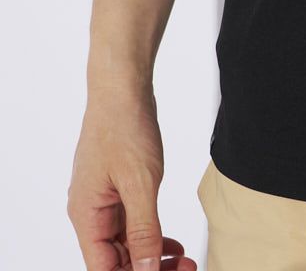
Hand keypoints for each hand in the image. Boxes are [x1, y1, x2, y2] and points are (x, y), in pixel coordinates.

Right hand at [67, 85, 195, 270]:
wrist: (122, 87)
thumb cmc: (124, 127)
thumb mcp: (140, 182)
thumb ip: (144, 230)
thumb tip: (145, 270)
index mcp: (87, 216)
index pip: (104, 268)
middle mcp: (90, 213)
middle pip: (115, 260)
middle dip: (148, 269)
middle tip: (184, 270)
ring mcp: (103, 200)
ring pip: (125, 243)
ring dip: (152, 256)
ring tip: (182, 262)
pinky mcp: (117, 187)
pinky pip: (131, 223)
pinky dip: (151, 235)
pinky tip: (172, 244)